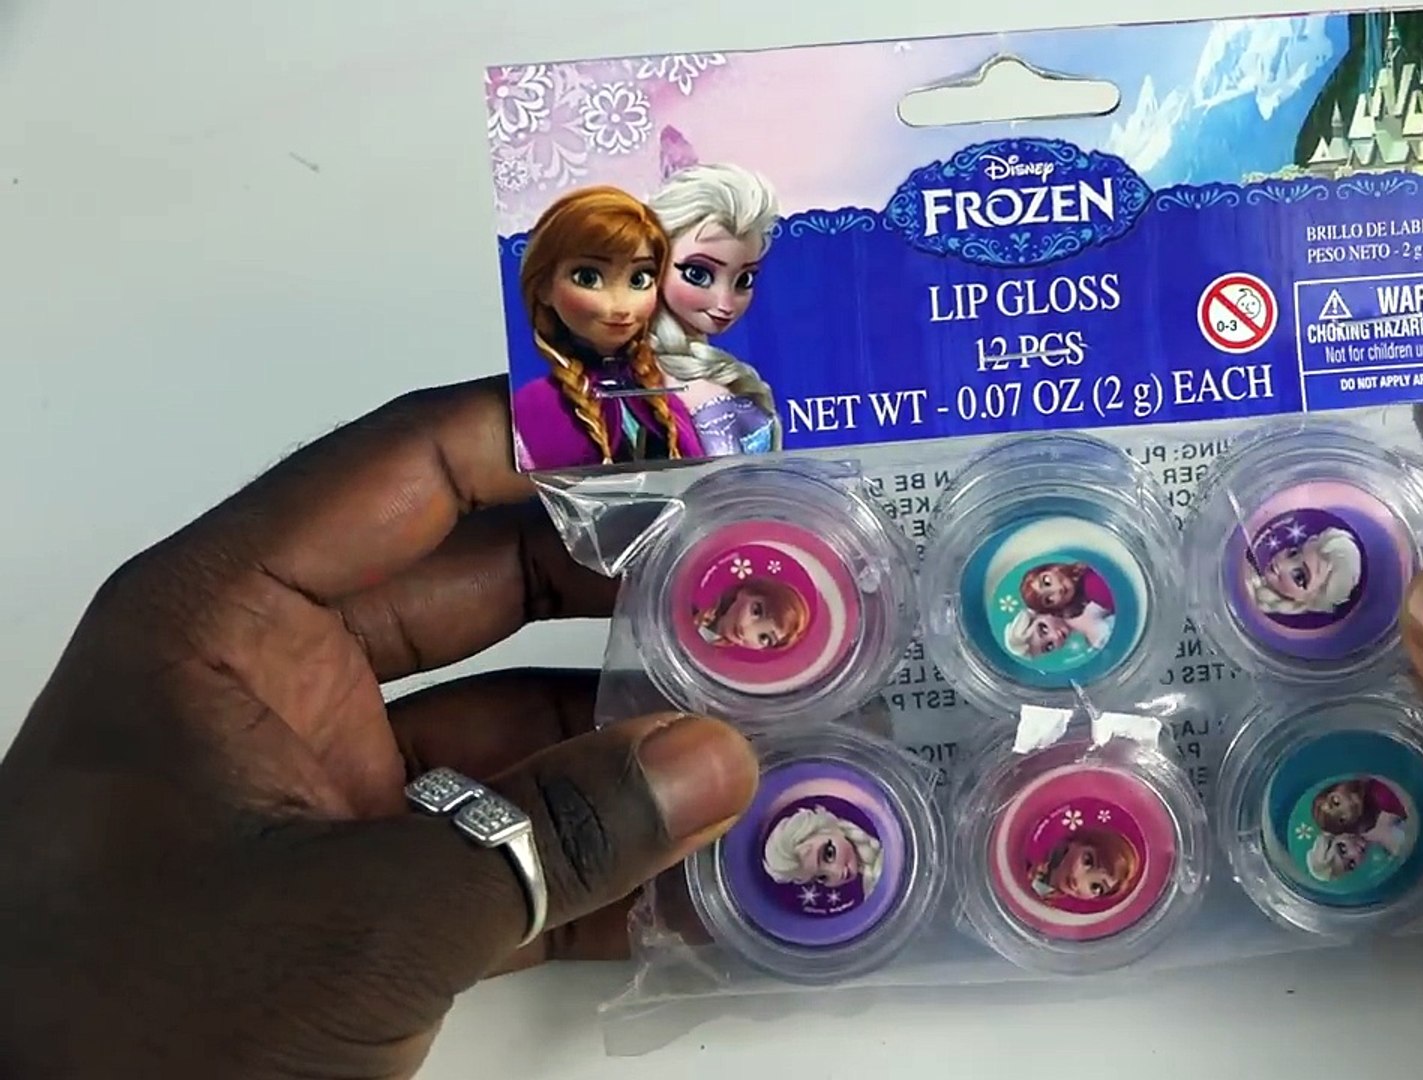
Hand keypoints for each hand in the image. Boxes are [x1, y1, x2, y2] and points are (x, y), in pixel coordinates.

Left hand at [0, 379, 758, 1078]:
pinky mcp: (357, 882)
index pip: (409, 470)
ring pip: (506, 714)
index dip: (548, 437)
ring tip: (747, 720)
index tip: (679, 433)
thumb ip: (549, 838)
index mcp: (221, 625)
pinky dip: (591, 848)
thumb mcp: (350, 921)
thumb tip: (709, 764)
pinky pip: (501, 831)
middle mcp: (274, 682)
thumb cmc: (113, 1036)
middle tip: (747, 578)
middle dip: (619, 587)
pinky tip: (685, 860)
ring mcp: (320, 784)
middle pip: (481, 582)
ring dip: (624, 732)